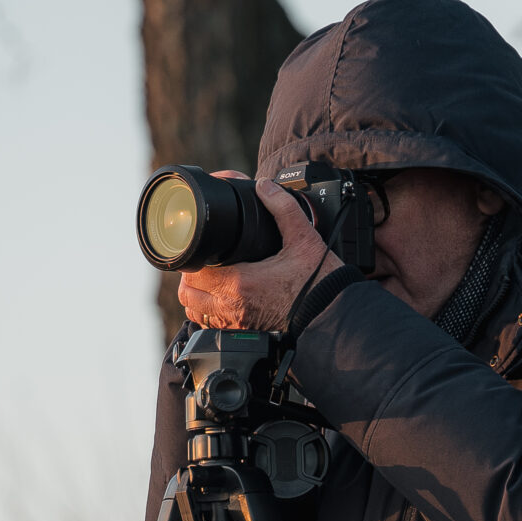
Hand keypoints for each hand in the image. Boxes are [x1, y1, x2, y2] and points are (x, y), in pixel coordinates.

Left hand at [177, 176, 328, 331]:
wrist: (333, 316)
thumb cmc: (320, 283)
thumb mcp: (304, 239)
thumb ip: (283, 208)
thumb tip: (265, 187)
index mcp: (241, 283)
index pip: (195, 269)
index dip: (195, 255)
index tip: (205, 247)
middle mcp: (233, 307)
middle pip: (188, 292)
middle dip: (192, 274)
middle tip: (206, 261)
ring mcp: (237, 324)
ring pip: (195, 310)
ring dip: (196, 295)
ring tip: (210, 280)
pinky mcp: (244, 333)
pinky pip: (211, 326)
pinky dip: (208, 312)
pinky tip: (222, 299)